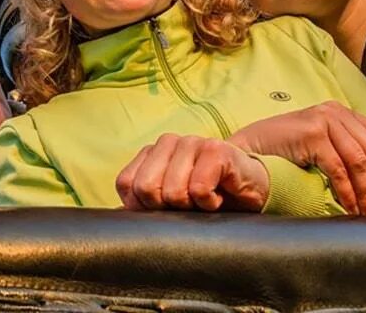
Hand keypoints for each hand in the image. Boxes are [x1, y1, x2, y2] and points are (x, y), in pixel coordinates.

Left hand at [115, 133, 269, 211]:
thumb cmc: (208, 196)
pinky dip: (209, 204)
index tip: (166, 208)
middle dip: (166, 208)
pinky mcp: (216, 149)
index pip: (127, 184)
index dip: (143, 206)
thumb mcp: (169, 203)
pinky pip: (198, 189)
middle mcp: (167, 142)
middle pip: (146, 188)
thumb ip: (142, 205)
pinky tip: (218, 197)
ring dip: (191, 207)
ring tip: (204, 199)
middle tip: (187, 205)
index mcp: (151, 153)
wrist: (251, 186)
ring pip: (173, 191)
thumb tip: (113, 222)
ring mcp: (192, 142)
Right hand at [227, 101, 365, 216]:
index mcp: (341, 112)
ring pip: (361, 161)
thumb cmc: (280, 153)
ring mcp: (323, 119)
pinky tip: (348, 208)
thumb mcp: (319, 147)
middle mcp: (335, 111)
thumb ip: (344, 151)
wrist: (244, 151)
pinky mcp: (312, 133)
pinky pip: (339, 168)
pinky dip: (347, 192)